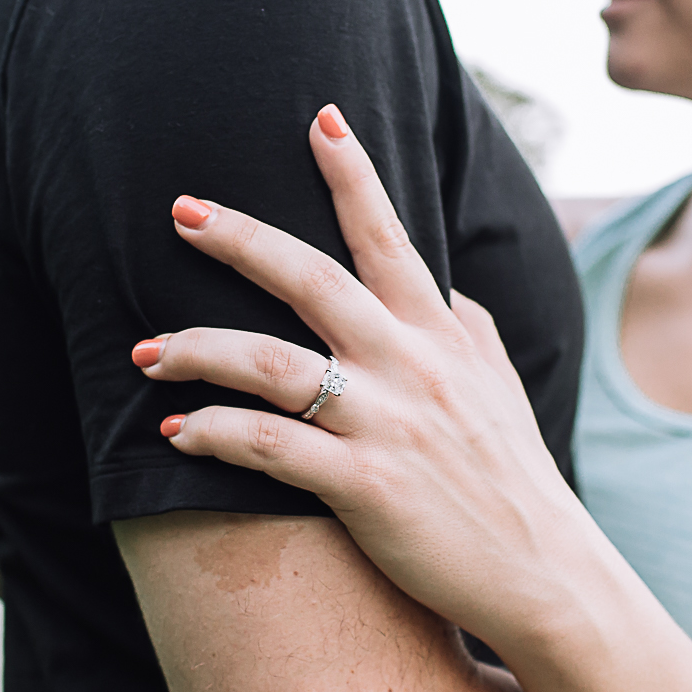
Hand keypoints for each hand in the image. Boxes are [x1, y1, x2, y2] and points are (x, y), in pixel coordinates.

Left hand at [131, 104, 603, 649]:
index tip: (320, 117)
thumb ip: (463, 324)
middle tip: (181, 209)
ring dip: (200, 350)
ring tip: (146, 352)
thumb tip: (437, 280)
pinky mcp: (366, 487)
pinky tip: (177, 432)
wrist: (545, 574)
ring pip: (274, 365)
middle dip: (241, 239)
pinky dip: (216, 434)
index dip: (354, 175)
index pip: (390, 237)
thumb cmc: (511, 477)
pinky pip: (271, 449)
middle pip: (313, 279)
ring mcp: (388, 424)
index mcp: (440, 333)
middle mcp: (412, 365)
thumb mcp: (498, 383)